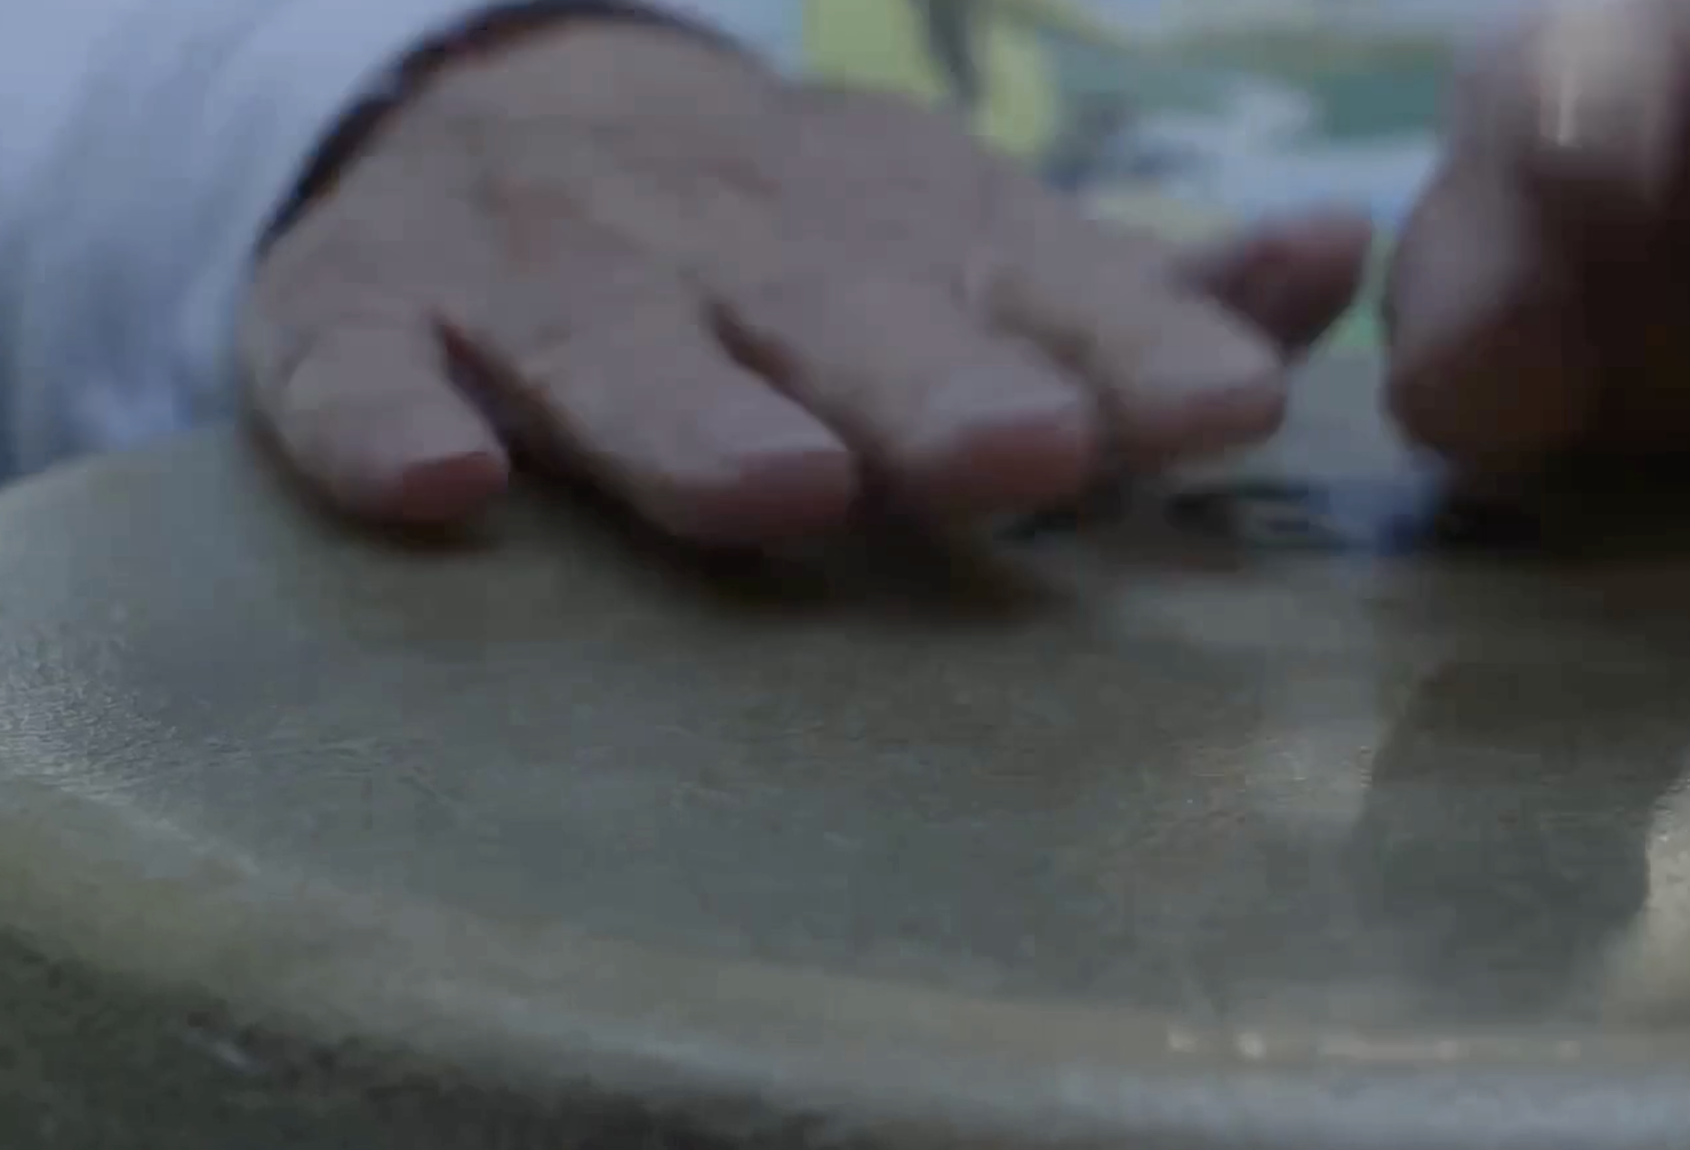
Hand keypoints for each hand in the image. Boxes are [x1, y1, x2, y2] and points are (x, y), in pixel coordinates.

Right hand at [240, 18, 1370, 543]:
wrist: (496, 120)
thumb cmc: (795, 249)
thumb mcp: (969, 247)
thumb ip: (1139, 290)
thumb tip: (1339, 258)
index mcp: (895, 222)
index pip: (1031, 280)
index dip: (1131, 341)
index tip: (1228, 412)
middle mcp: (729, 231)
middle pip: (834, 309)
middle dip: (931, 381)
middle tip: (1024, 454)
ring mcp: (538, 266)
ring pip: (611, 335)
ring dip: (690, 407)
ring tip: (778, 490)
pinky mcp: (360, 313)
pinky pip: (350, 364)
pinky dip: (378, 415)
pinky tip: (439, 488)